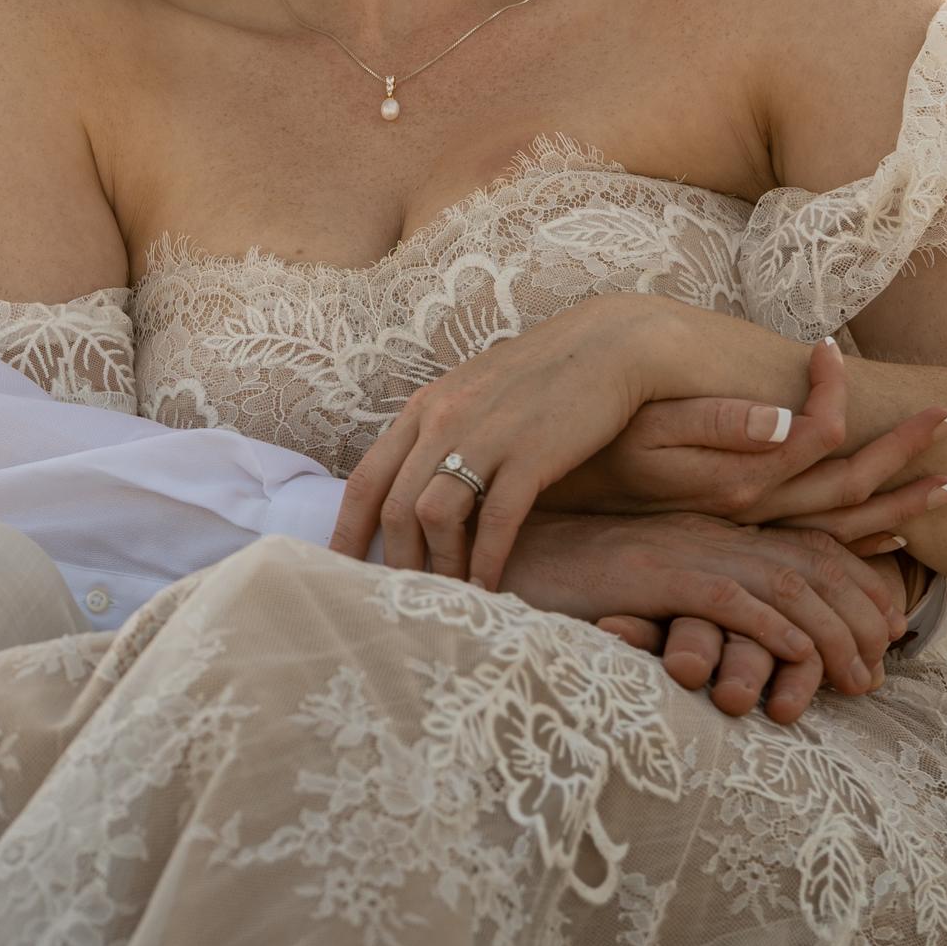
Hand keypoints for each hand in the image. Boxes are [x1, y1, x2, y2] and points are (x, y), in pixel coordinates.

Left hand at [330, 295, 670, 589]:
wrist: (609, 344)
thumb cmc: (543, 376)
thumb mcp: (473, 395)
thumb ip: (440, 435)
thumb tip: (415, 489)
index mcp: (423, 409)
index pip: (365, 479)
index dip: (345, 532)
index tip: (337, 572)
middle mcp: (443, 421)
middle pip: (394, 506)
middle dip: (392, 562)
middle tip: (398, 600)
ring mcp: (486, 436)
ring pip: (434, 516)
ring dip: (438, 566)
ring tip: (449, 597)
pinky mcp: (531, 453)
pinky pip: (496, 521)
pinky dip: (486, 561)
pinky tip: (489, 588)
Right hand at [500, 511, 906, 720]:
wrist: (493, 556)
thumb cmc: (562, 579)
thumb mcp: (643, 582)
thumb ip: (696, 594)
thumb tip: (740, 633)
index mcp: (712, 526)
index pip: (806, 539)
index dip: (860, 568)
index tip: (895, 614)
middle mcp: (707, 529)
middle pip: (815, 550)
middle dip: (874, 584)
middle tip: (902, 642)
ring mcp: (683, 547)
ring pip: (789, 582)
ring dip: (836, 631)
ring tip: (866, 675)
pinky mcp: (654, 571)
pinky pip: (735, 603)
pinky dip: (777, 635)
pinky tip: (802, 667)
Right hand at [559, 338, 946, 551]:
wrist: (530, 554)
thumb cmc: (579, 493)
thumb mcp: (645, 446)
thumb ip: (715, 430)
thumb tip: (788, 419)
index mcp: (728, 473)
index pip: (812, 433)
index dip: (840, 395)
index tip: (839, 350)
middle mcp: (739, 510)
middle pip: (840, 482)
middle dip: (903, 451)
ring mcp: (729, 547)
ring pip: (833, 534)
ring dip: (896, 508)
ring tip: (946, 488)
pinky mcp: (705, 581)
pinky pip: (787, 585)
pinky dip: (845, 569)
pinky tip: (884, 556)